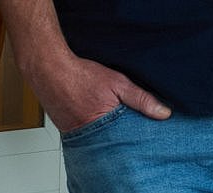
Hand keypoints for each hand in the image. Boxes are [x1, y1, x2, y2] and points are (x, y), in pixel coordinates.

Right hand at [20, 46, 169, 132]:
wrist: (48, 68)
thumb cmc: (79, 75)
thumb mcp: (117, 83)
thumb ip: (141, 99)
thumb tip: (163, 112)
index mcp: (103, 127)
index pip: (128, 142)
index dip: (137, 137)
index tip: (145, 134)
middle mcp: (88, 136)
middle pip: (114, 143)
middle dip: (122, 136)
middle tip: (125, 124)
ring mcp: (76, 134)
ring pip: (99, 139)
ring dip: (106, 131)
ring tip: (110, 119)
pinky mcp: (67, 130)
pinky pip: (86, 133)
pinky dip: (92, 127)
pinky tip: (95, 116)